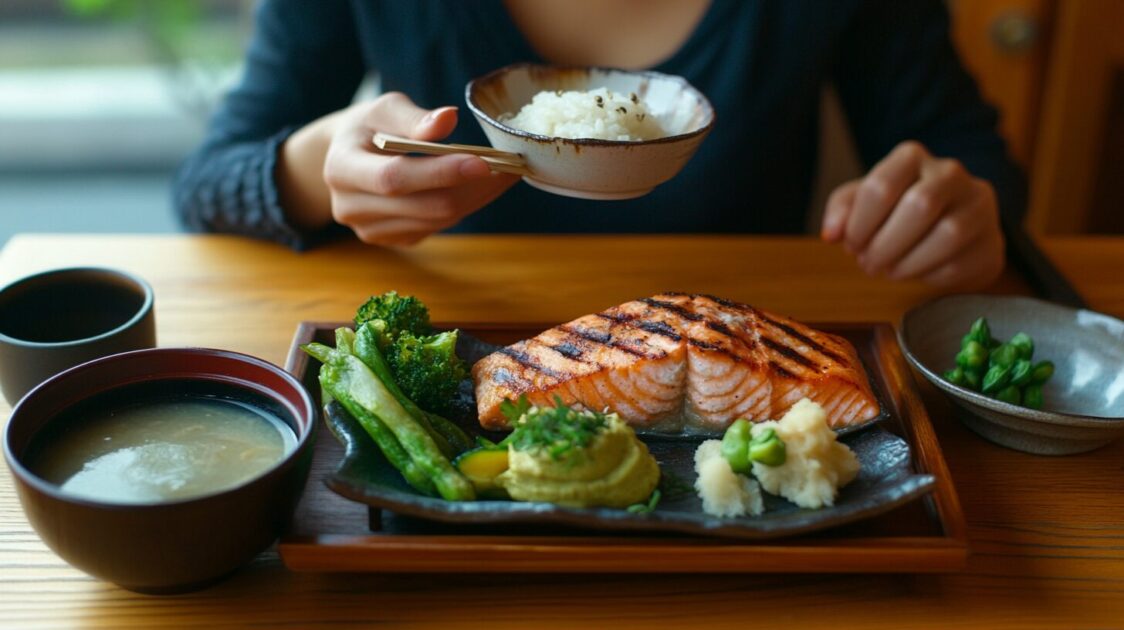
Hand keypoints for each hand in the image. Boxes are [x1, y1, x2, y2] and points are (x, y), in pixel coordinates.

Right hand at [314, 93, 517, 245]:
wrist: (345, 157)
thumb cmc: (368, 127)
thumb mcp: (384, 109)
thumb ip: (414, 118)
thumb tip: (448, 119)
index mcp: (341, 168)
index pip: (395, 178)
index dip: (441, 173)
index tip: (483, 162)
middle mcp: (350, 207)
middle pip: (423, 205)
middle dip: (472, 186)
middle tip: (511, 165)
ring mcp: (370, 230)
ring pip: (437, 219)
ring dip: (476, 197)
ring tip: (504, 172)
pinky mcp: (391, 240)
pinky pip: (437, 226)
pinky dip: (465, 206)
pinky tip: (482, 186)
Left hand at [820, 141, 1004, 289]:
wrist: (950, 226)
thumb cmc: (897, 210)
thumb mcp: (863, 202)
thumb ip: (842, 211)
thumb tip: (831, 233)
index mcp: (912, 158)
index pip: (881, 187)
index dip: (859, 224)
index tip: (850, 245)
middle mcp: (951, 173)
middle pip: (920, 206)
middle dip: (885, 243)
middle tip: (867, 264)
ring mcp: (978, 205)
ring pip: (948, 234)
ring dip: (908, 262)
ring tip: (888, 271)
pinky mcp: (991, 242)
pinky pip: (960, 263)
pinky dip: (929, 276)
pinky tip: (916, 272)